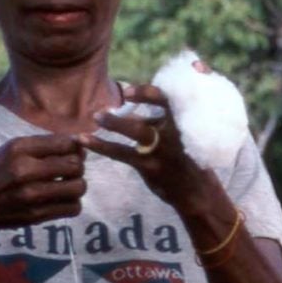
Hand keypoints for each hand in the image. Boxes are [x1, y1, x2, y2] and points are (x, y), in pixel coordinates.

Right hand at [0, 133, 86, 244]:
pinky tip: (61, 201)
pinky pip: (72, 208)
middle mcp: (24, 170)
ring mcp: (30, 195)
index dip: (74, 147)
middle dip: (77, 166)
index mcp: (17, 148)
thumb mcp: (7, 151)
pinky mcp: (35, 215)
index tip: (71, 151)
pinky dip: (72, 204)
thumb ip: (39, 146)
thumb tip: (77, 144)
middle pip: (75, 165)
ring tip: (67, 185)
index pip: (64, 143)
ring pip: (78, 187)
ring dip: (77, 186)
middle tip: (70, 169)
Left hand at [90, 84, 206, 209]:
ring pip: (137, 131)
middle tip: (118, 96)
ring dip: (115, 123)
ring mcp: (161, 150)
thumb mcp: (180, 133)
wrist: (197, 192)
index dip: (147, 92)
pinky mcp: (149, 167)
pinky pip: (121, 153)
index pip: (167, 99)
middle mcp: (174, 132)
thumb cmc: (185, 157)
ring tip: (96, 117)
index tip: (127, 90)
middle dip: (137, 99)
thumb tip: (133, 102)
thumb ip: (160, 117)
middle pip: (156, 108)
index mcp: (182, 121)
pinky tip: (84, 139)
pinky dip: (101, 145)